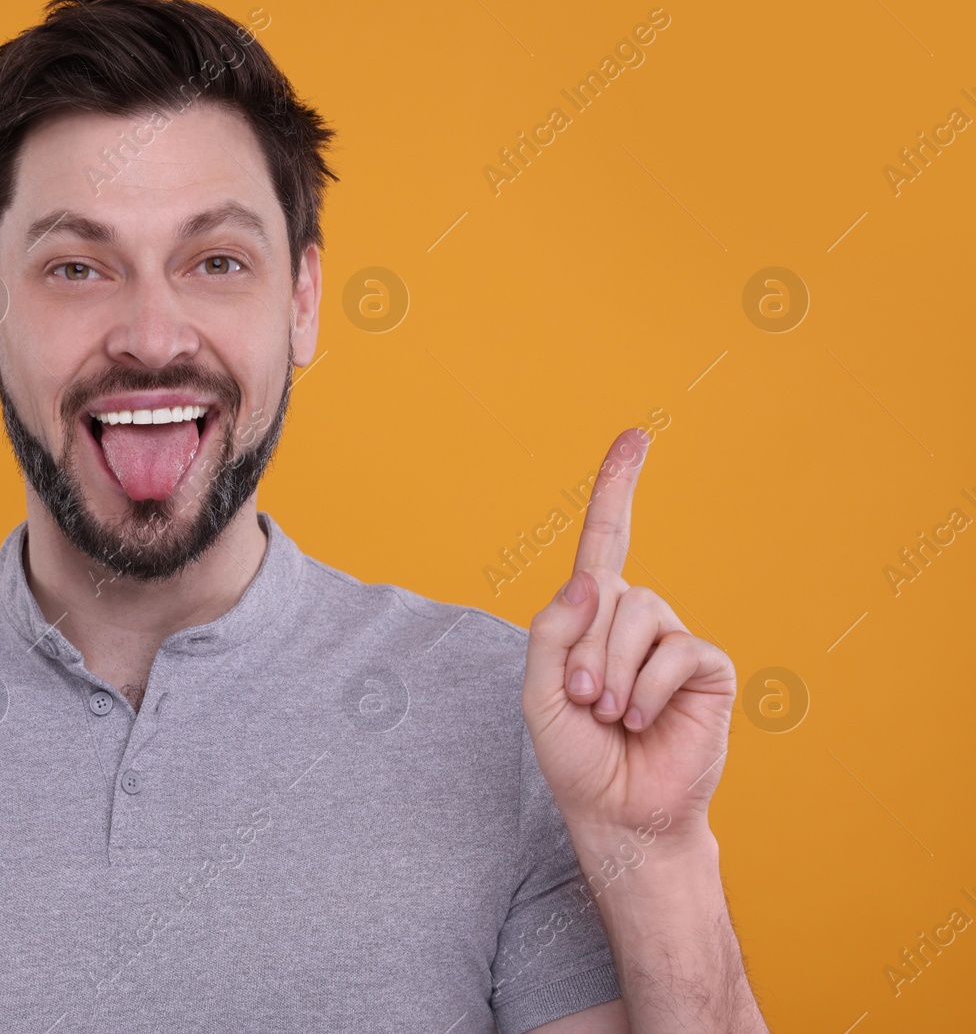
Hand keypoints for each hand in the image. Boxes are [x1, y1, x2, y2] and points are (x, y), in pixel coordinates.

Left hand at [521, 429, 736, 841]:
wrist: (620, 811)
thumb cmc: (577, 754)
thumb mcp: (540, 694)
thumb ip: (552, 633)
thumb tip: (593, 582)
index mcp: (592, 615)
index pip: (606, 540)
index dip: (618, 486)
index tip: (636, 435)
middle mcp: (635, 616)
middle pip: (605, 595)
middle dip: (582, 655)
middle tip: (583, 705)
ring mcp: (673, 638)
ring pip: (638, 616)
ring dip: (612, 675)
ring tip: (612, 716)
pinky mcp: (707, 666)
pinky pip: (674, 653)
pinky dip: (648, 691)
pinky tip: (645, 722)